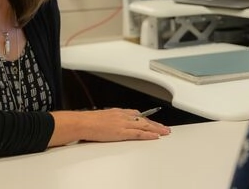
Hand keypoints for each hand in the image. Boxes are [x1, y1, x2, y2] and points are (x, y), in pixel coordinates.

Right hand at [49, 108, 170, 145]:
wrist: (83, 122)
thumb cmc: (88, 121)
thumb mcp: (101, 116)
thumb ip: (109, 119)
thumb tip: (109, 123)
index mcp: (118, 112)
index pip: (136, 114)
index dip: (146, 118)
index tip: (152, 121)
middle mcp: (123, 116)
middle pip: (143, 119)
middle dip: (155, 123)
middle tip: (164, 127)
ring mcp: (124, 124)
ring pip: (144, 125)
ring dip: (156, 129)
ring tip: (165, 132)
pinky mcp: (122, 132)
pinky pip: (139, 133)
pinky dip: (148, 135)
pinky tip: (155, 136)